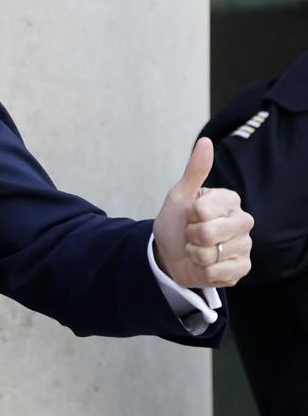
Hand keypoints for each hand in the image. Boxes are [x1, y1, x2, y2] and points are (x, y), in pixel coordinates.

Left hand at [152, 137, 253, 287]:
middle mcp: (242, 221)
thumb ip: (195, 170)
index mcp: (230, 200)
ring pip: (211, 255)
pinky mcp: (242, 268)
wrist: (170, 253)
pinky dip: (204, 271)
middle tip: (191, 234)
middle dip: (190, 236)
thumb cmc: (176, 221)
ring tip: (196, 249)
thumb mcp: (180, 195)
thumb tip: (206, 142)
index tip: (189, 215)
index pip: (203, 210)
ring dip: (195, 254)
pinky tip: (205, 265)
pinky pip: (219, 273)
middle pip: (208, 233)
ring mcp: (245, 246)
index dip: (189, 215)